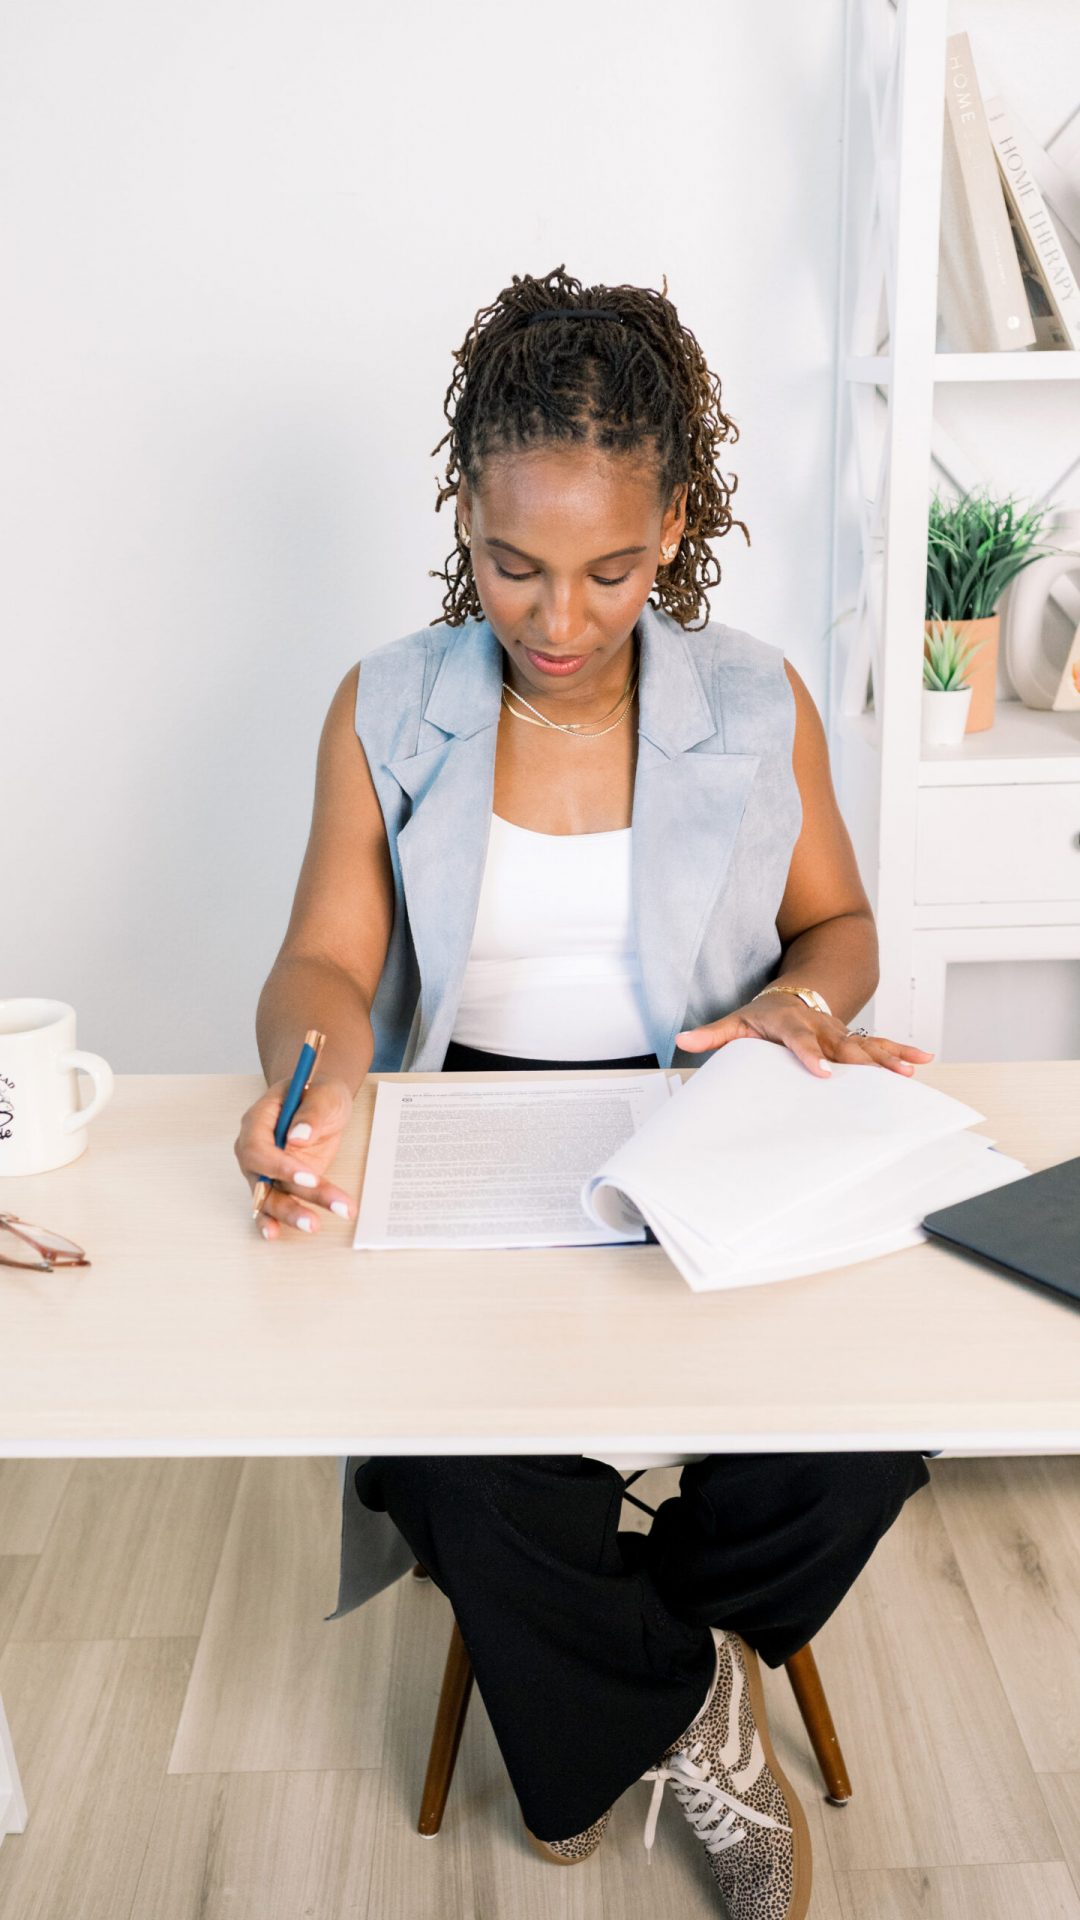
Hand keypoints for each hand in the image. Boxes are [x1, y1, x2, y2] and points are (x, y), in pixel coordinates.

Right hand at [233, 1075, 357, 1238]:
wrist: (323, 1103)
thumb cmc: (319, 1094)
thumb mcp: (325, 1094)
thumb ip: (312, 1112)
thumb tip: (298, 1135)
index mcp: (259, 1119)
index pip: (258, 1146)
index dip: (280, 1165)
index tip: (309, 1177)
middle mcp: (255, 1147)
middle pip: (262, 1178)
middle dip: (288, 1199)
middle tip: (314, 1215)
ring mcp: (264, 1169)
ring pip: (269, 1197)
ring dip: (291, 1214)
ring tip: (313, 1226)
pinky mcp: (277, 1183)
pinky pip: (270, 1205)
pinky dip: (271, 1221)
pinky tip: (275, 1234)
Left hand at [675, 996, 934, 1079]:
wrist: (791, 995)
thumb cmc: (763, 1015)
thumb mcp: (736, 1021)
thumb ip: (712, 1034)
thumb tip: (682, 1040)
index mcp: (790, 1023)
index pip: (800, 1040)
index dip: (810, 1056)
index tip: (823, 1073)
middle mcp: (820, 1026)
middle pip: (842, 1045)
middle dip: (864, 1061)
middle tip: (884, 1077)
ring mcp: (839, 1033)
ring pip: (867, 1045)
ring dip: (889, 1057)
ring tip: (911, 1069)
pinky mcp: (852, 1039)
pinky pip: (880, 1045)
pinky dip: (901, 1050)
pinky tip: (922, 1059)